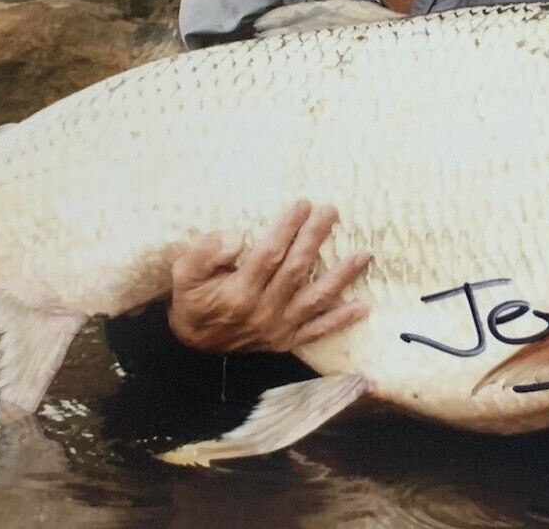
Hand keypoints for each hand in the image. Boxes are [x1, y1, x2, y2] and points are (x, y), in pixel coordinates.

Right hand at [167, 200, 370, 353]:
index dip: (287, 228)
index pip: (269, 254)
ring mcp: (278, 328)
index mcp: (238, 293)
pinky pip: (318, 330)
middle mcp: (263, 311)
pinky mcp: (287, 340)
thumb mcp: (184, 273)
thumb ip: (205, 253)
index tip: (302, 204)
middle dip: (315, 237)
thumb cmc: (193, 299)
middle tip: (330, 211)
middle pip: (296, 269)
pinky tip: (362, 305)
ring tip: (364, 254)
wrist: (194, 343)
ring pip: (316, 298)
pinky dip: (341, 319)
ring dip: (342, 276)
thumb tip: (236, 239)